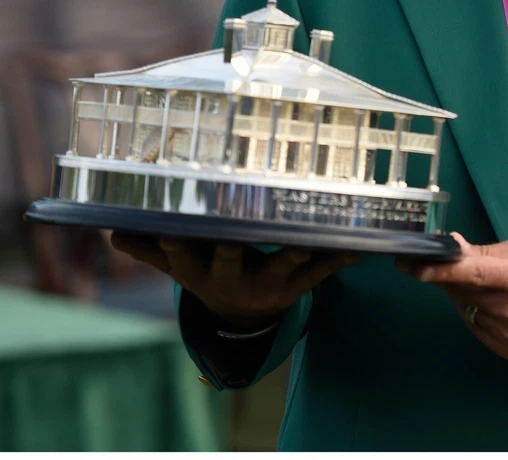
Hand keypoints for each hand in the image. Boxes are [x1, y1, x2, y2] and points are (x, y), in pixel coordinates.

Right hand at [111, 232, 355, 329]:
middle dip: (230, 248)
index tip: (169, 226)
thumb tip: (113, 231)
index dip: (174, 244)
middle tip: (233, 231)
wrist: (241, 318)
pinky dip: (337, 256)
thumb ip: (152, 248)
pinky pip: (319, 271)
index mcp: (201, 273)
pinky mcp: (297, 287)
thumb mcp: (181, 265)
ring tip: (308, 233)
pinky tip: (357, 242)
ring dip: (296, 250)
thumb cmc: (208, 273)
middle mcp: (233, 281)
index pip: (182, 257)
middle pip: (229, 263)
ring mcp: (268, 286)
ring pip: (282, 266)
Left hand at [397, 233, 507, 360]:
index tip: (411, 265)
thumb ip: (482, 252)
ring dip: (466, 295)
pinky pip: (476, 327)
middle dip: (450, 274)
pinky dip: (477, 313)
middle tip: (450, 260)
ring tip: (491, 284)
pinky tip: (496, 303)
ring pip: (466, 309)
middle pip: (462, 291)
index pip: (471, 273)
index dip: (439, 269)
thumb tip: (450, 245)